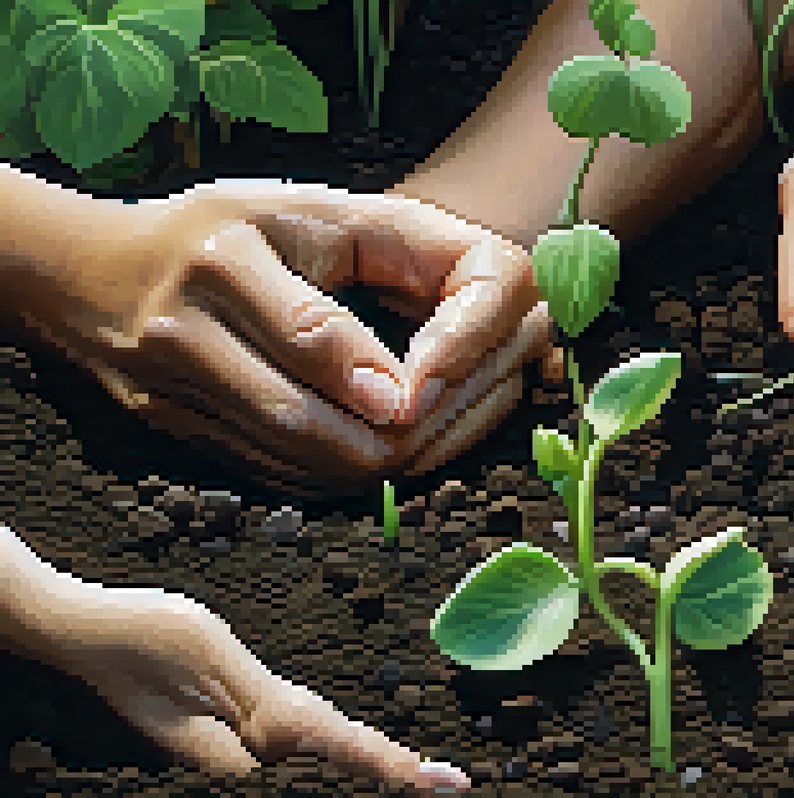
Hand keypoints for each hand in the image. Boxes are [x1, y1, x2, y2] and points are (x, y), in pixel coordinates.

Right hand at [10, 179, 555, 493]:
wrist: (85, 272)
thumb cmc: (225, 229)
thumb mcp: (304, 212)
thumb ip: (388, 258)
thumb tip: (423, 378)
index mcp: (220, 258)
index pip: (313, 334)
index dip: (383, 372)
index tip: (431, 388)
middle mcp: (184, 330)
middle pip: (310, 424)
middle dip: (410, 433)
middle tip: (472, 412)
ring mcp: (170, 391)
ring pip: (300, 463)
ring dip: (391, 463)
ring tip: (451, 430)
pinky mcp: (173, 434)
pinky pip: (280, 476)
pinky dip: (348, 472)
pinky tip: (397, 451)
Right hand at [36, 575, 472, 793]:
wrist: (91, 632)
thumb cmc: (147, 635)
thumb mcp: (208, 656)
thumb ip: (259, 703)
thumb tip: (296, 741)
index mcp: (257, 726)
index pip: (338, 750)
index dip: (388, 765)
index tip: (435, 782)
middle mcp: (255, 740)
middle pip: (337, 758)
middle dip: (389, 769)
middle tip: (453, 783)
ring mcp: (246, 736)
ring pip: (320, 750)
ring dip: (368, 759)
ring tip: (427, 776)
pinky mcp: (237, 724)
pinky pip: (298, 739)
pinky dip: (342, 748)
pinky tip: (369, 756)